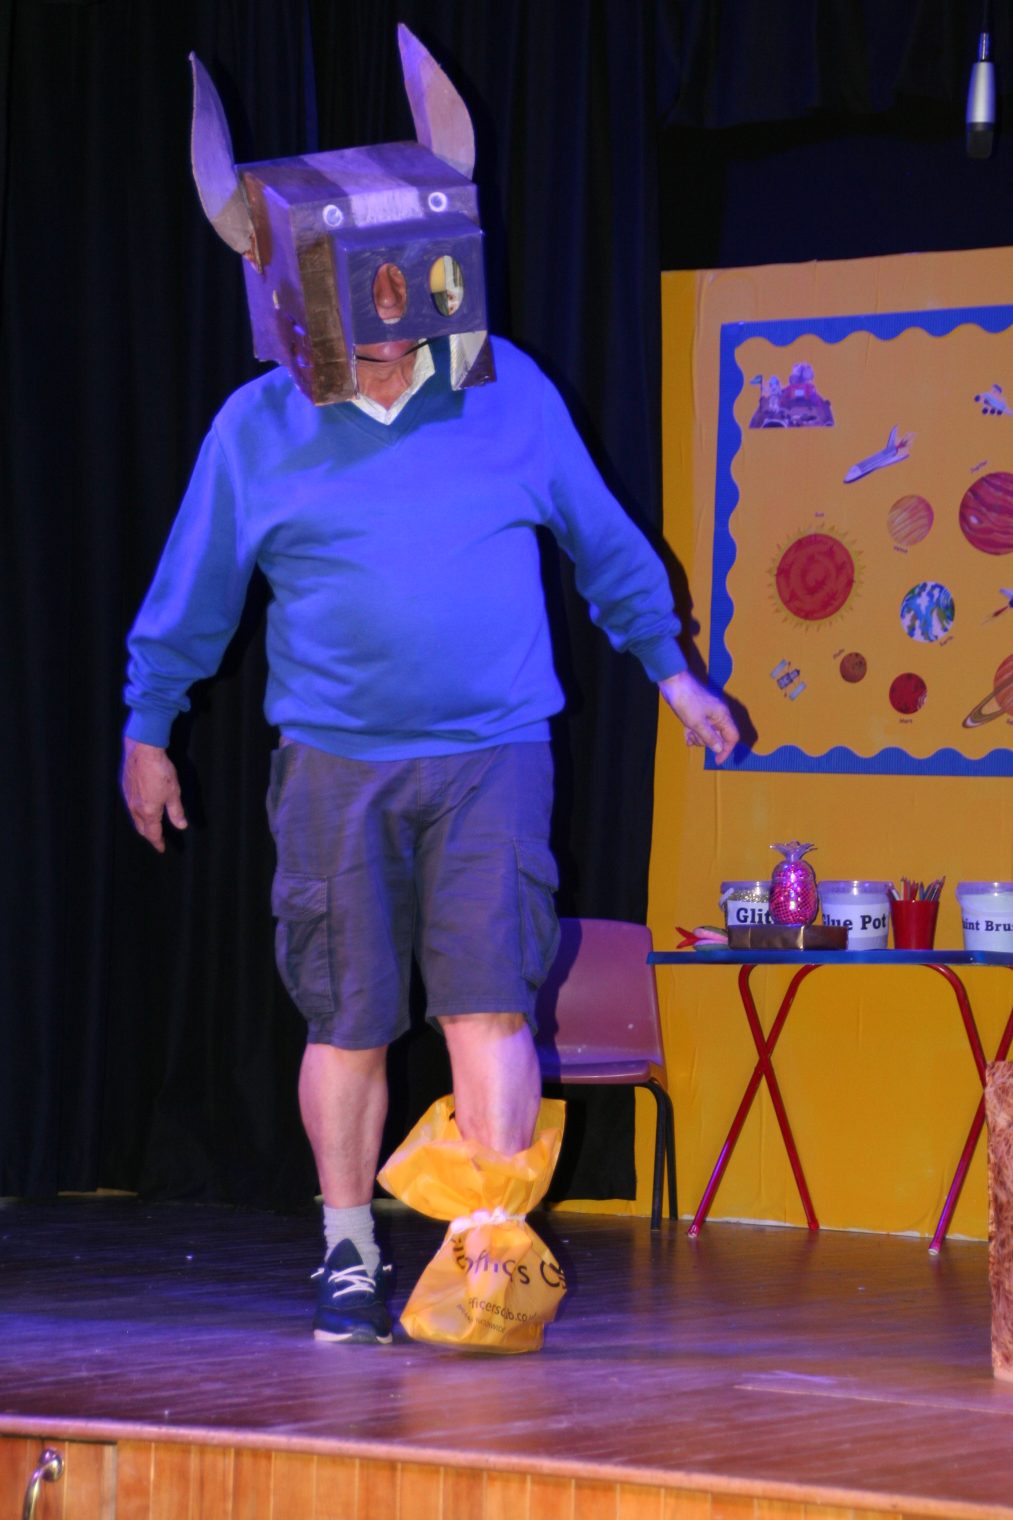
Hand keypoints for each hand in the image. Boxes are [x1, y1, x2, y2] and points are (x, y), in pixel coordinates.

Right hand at [121, 737, 187, 852]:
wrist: (142, 751)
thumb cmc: (160, 770)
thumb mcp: (174, 792)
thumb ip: (176, 812)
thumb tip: (181, 826)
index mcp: (148, 811)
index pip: (153, 833)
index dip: (157, 842)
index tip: (161, 848)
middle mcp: (135, 808)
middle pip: (141, 828)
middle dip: (149, 835)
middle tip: (155, 838)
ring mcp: (128, 797)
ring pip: (134, 817)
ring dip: (142, 824)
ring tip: (149, 825)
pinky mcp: (124, 787)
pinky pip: (130, 805)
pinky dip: (137, 811)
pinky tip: (141, 807)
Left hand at [658, 671, 738, 764]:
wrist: (673, 681)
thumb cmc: (686, 701)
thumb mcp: (696, 723)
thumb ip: (709, 737)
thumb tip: (719, 749)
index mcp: (722, 716)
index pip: (732, 737)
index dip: (726, 750)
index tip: (717, 761)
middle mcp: (718, 715)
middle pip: (719, 736)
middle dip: (706, 741)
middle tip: (694, 738)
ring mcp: (708, 713)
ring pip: (709, 732)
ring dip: (699, 737)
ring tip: (688, 734)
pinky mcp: (698, 712)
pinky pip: (700, 727)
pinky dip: (694, 732)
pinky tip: (687, 736)